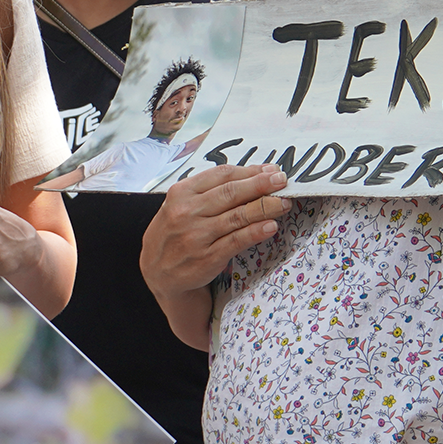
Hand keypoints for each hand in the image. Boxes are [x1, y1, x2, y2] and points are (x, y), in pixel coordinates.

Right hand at [139, 163, 287, 301]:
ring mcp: (197, 235)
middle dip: (261, 185)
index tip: (270, 170)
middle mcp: (187, 212)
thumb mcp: (180, 206)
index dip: (249, 171)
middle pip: (231, 193)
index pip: (221, 175)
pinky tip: (271, 226)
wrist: (158, 273)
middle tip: (282, 181)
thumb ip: (208, 192)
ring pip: (237, 216)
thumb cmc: (174, 234)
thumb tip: (250, 176)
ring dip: (265, 207)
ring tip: (284, 202)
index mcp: (181, 193)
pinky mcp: (207, 258)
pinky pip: (236, 241)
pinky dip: (256, 232)